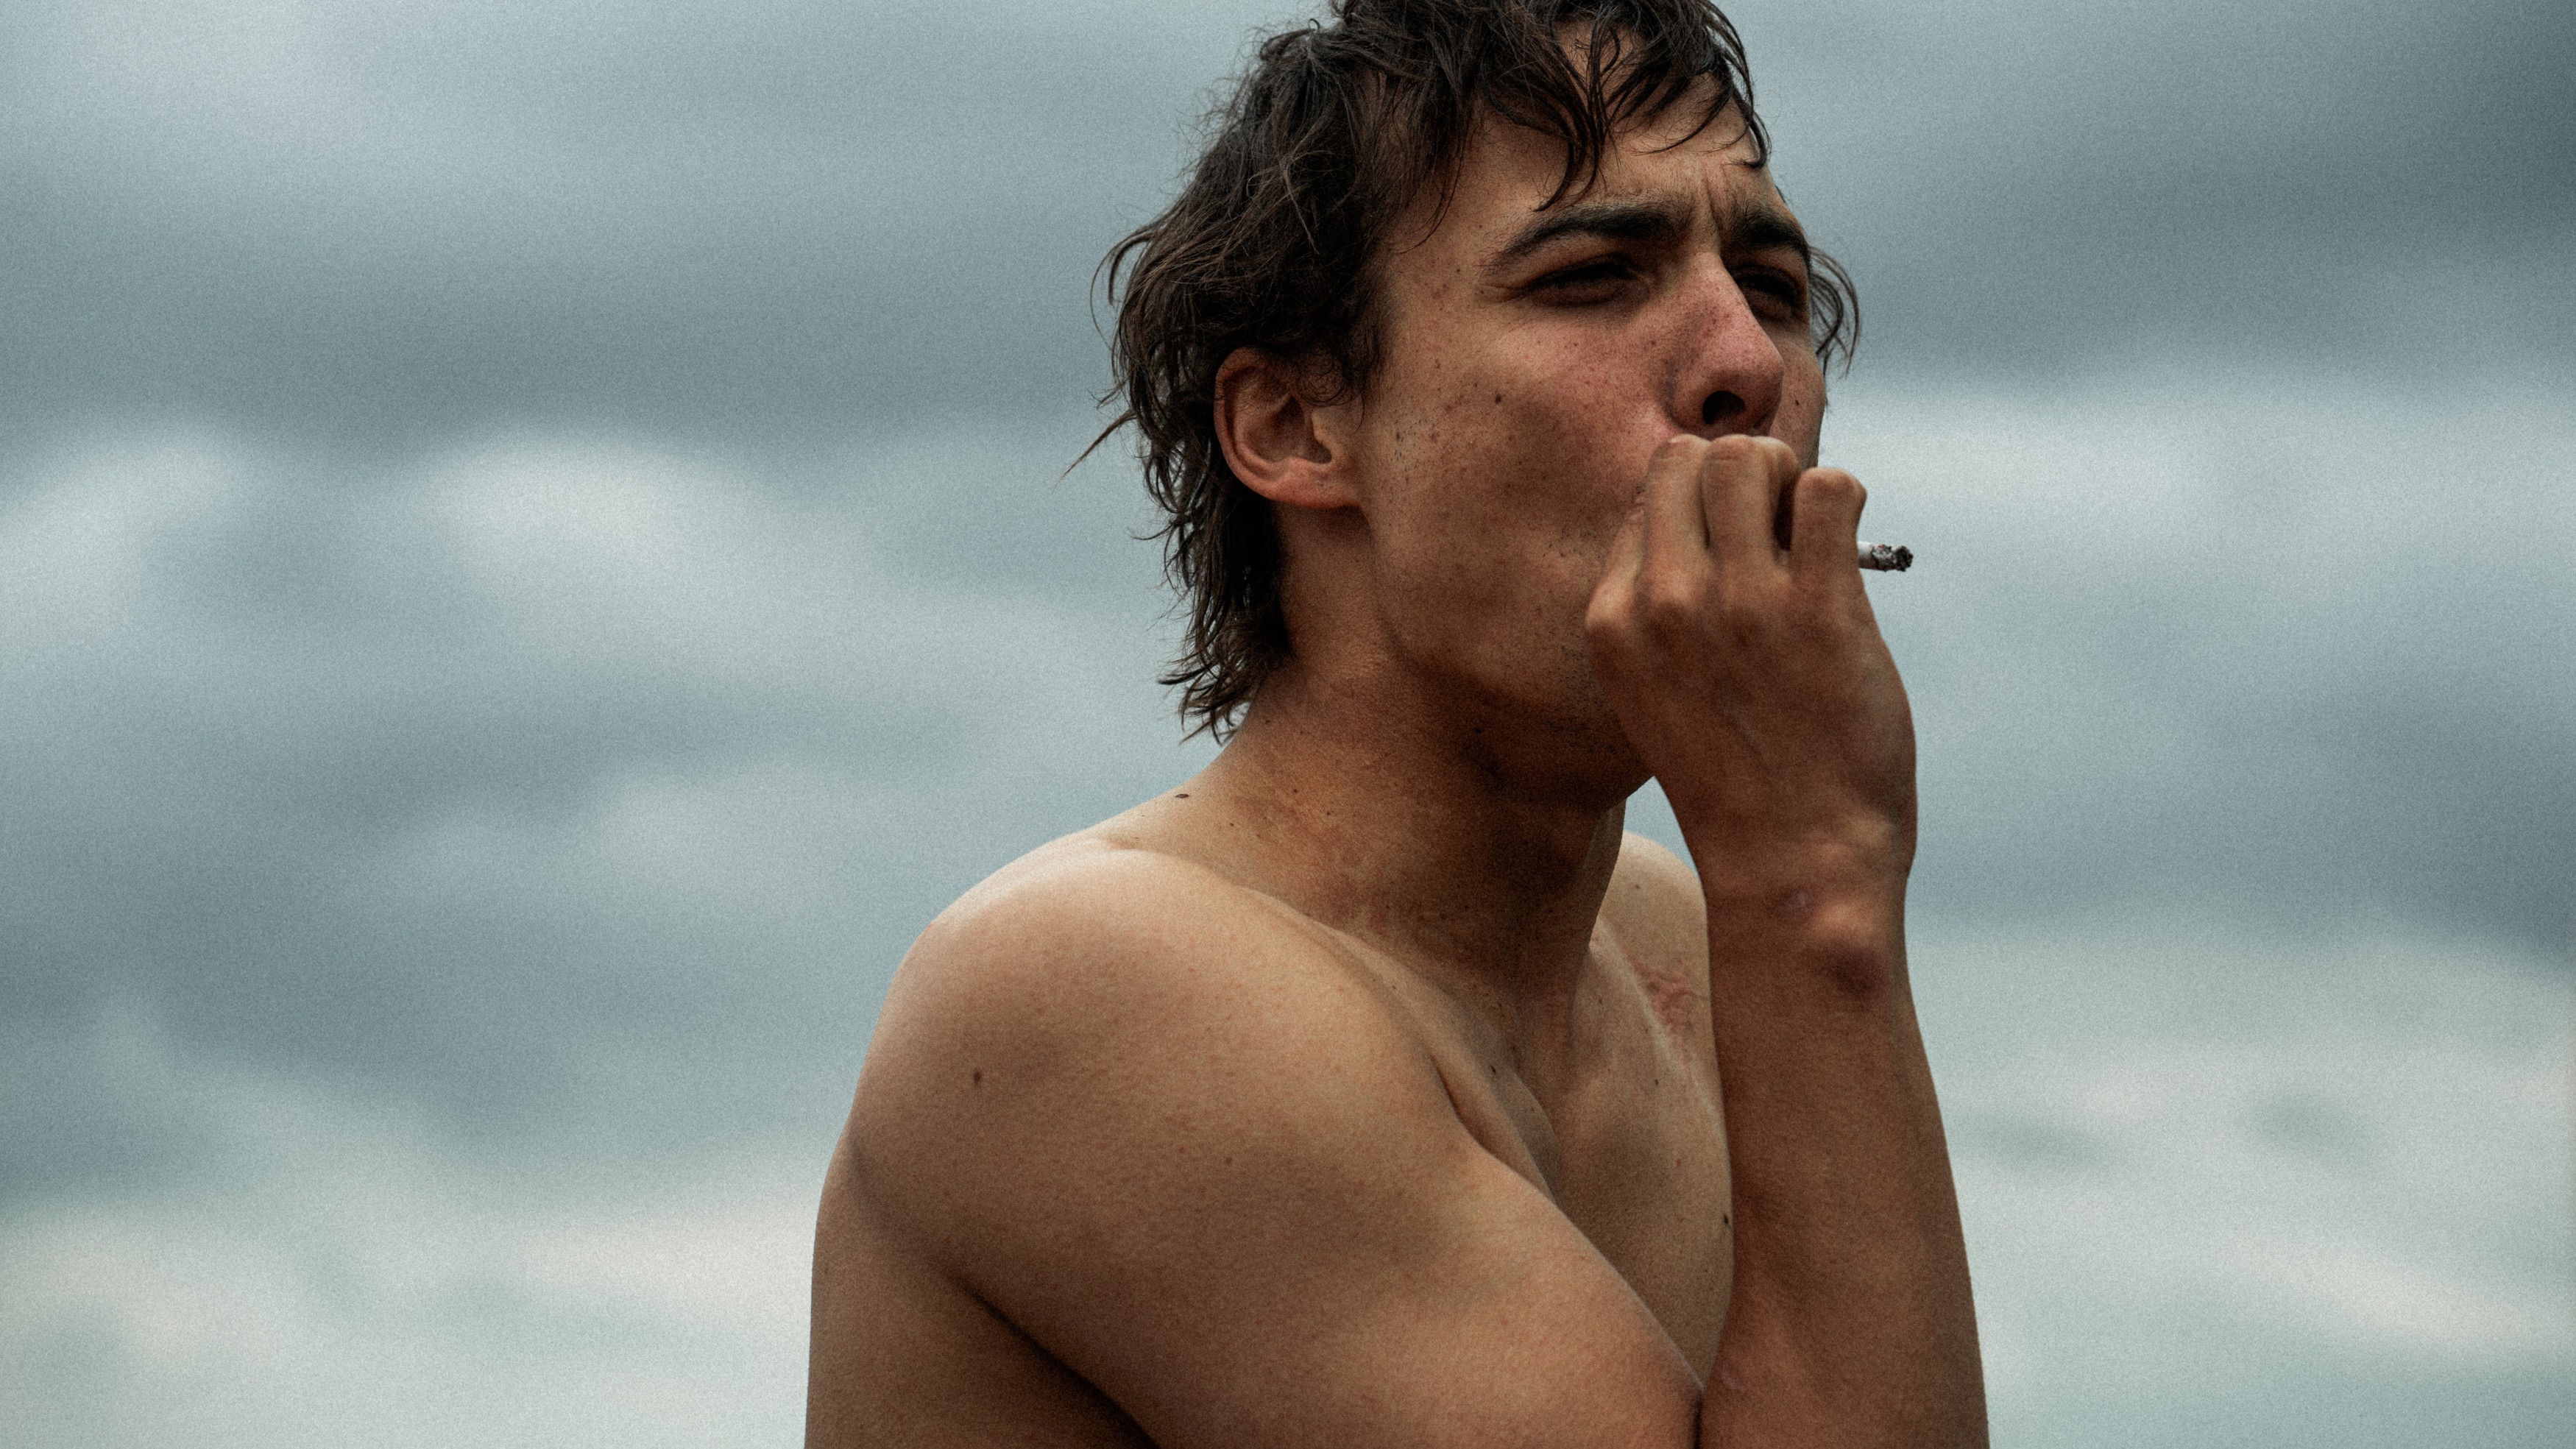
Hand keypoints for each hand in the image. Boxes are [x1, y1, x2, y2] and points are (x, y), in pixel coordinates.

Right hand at [1584, 435, 1915, 877]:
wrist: (1794, 861)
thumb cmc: (1735, 777)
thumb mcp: (1654, 690)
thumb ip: (1657, 610)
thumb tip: (1707, 513)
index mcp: (1613, 620)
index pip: (1649, 495)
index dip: (1702, 507)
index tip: (1734, 552)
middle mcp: (1664, 602)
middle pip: (1692, 458)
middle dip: (1745, 475)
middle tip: (1778, 531)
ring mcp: (1740, 604)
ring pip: (1754, 459)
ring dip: (1793, 480)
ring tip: (1811, 536)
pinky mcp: (1819, 611)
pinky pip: (1830, 489)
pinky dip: (1845, 498)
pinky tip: (1848, 547)